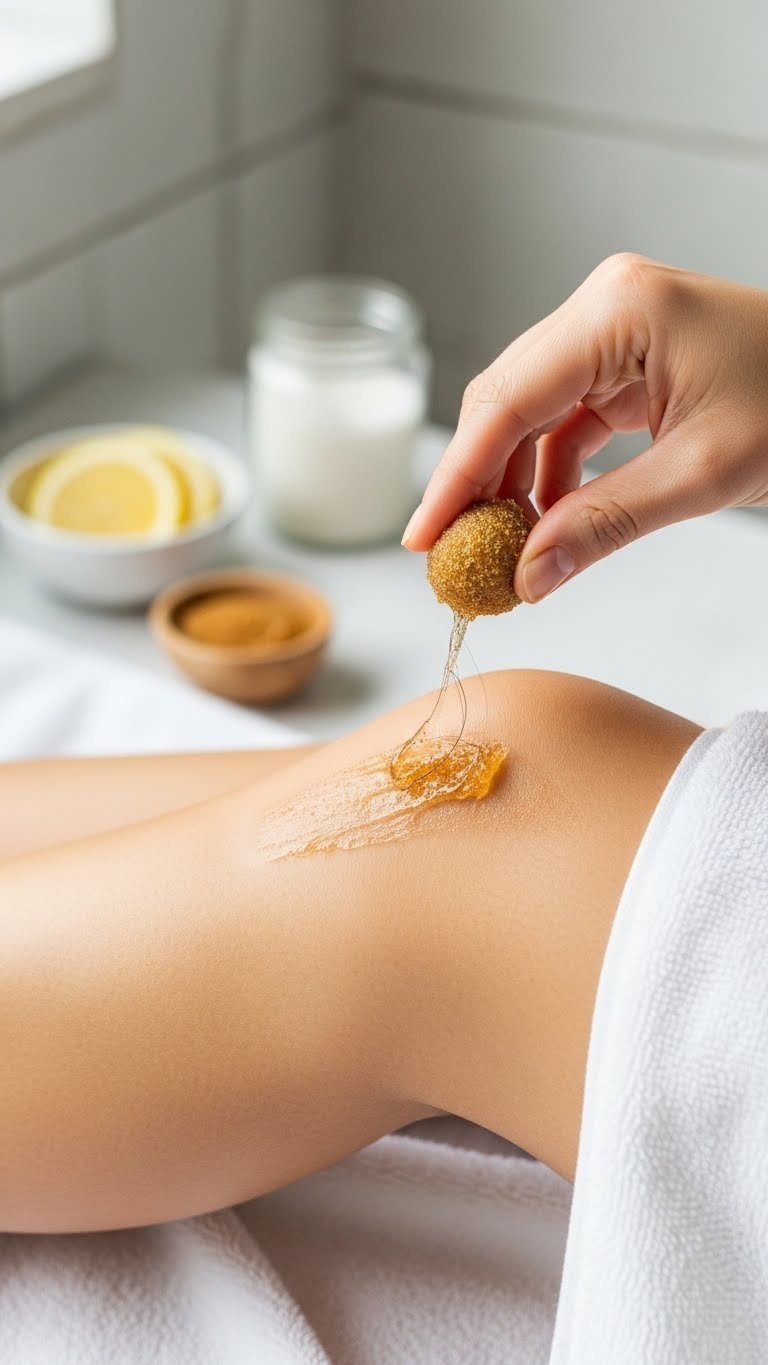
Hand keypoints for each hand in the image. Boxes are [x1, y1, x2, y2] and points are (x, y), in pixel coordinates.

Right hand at [402, 254, 767, 600]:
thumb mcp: (703, 475)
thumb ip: (605, 526)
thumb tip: (528, 577)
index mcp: (619, 310)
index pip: (508, 400)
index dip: (456, 476)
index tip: (423, 538)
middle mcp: (604, 305)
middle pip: (505, 399)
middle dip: (474, 482)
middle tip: (453, 556)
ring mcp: (613, 328)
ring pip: (528, 411)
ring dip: (509, 481)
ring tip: (500, 551)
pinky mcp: (626, 358)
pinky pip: (565, 418)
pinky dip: (549, 472)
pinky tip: (545, 522)